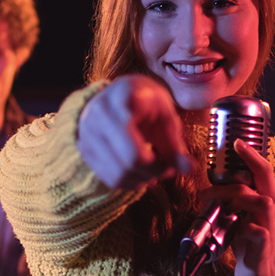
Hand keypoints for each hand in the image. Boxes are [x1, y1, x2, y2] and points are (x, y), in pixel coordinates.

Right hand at [76, 75, 195, 189]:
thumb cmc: (145, 102)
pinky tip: (139, 172)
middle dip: (152, 173)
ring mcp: (86, 132)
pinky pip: (108, 178)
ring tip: (153, 170)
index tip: (171, 161)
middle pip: (127, 164)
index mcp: (123, 100)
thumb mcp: (166, 116)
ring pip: (117, 175)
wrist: (116, 93)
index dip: (158, 164)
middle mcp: (99, 115)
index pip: (136, 150)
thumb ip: (176, 145)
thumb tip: (191, 170)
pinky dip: (128, 181)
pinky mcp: (83, 148)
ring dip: (141, 180)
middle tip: (166, 169)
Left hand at [198, 140, 274, 275]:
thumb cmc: (250, 249)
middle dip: (242, 170)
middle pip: (264, 181)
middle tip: (214, 177)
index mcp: (270, 203)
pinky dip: (241, 226)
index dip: (253, 155)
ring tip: (212, 201)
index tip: (237, 142)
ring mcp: (272, 229)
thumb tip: (214, 189)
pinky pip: (257, 230)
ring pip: (260, 202)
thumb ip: (234, 205)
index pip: (265, 173)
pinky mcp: (265, 246)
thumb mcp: (241, 221)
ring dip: (234, 198)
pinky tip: (228, 227)